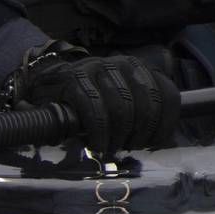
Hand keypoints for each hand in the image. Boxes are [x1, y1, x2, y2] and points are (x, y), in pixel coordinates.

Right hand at [10, 49, 179, 153]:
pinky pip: (95, 111)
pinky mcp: (74, 79)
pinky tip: (97, 146)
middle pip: (147, 106)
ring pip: (122, 110)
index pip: (167, 95)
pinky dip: (99, 134)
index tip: (154, 144)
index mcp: (140, 69)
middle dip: (141, 134)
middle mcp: (122, 64)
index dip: (165, 124)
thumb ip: (143, 114)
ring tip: (112, 149)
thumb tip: (166, 143)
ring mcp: (98, 69)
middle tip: (129, 148)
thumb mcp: (121, 100)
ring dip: (119, 137)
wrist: (47, 83)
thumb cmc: (90, 98)